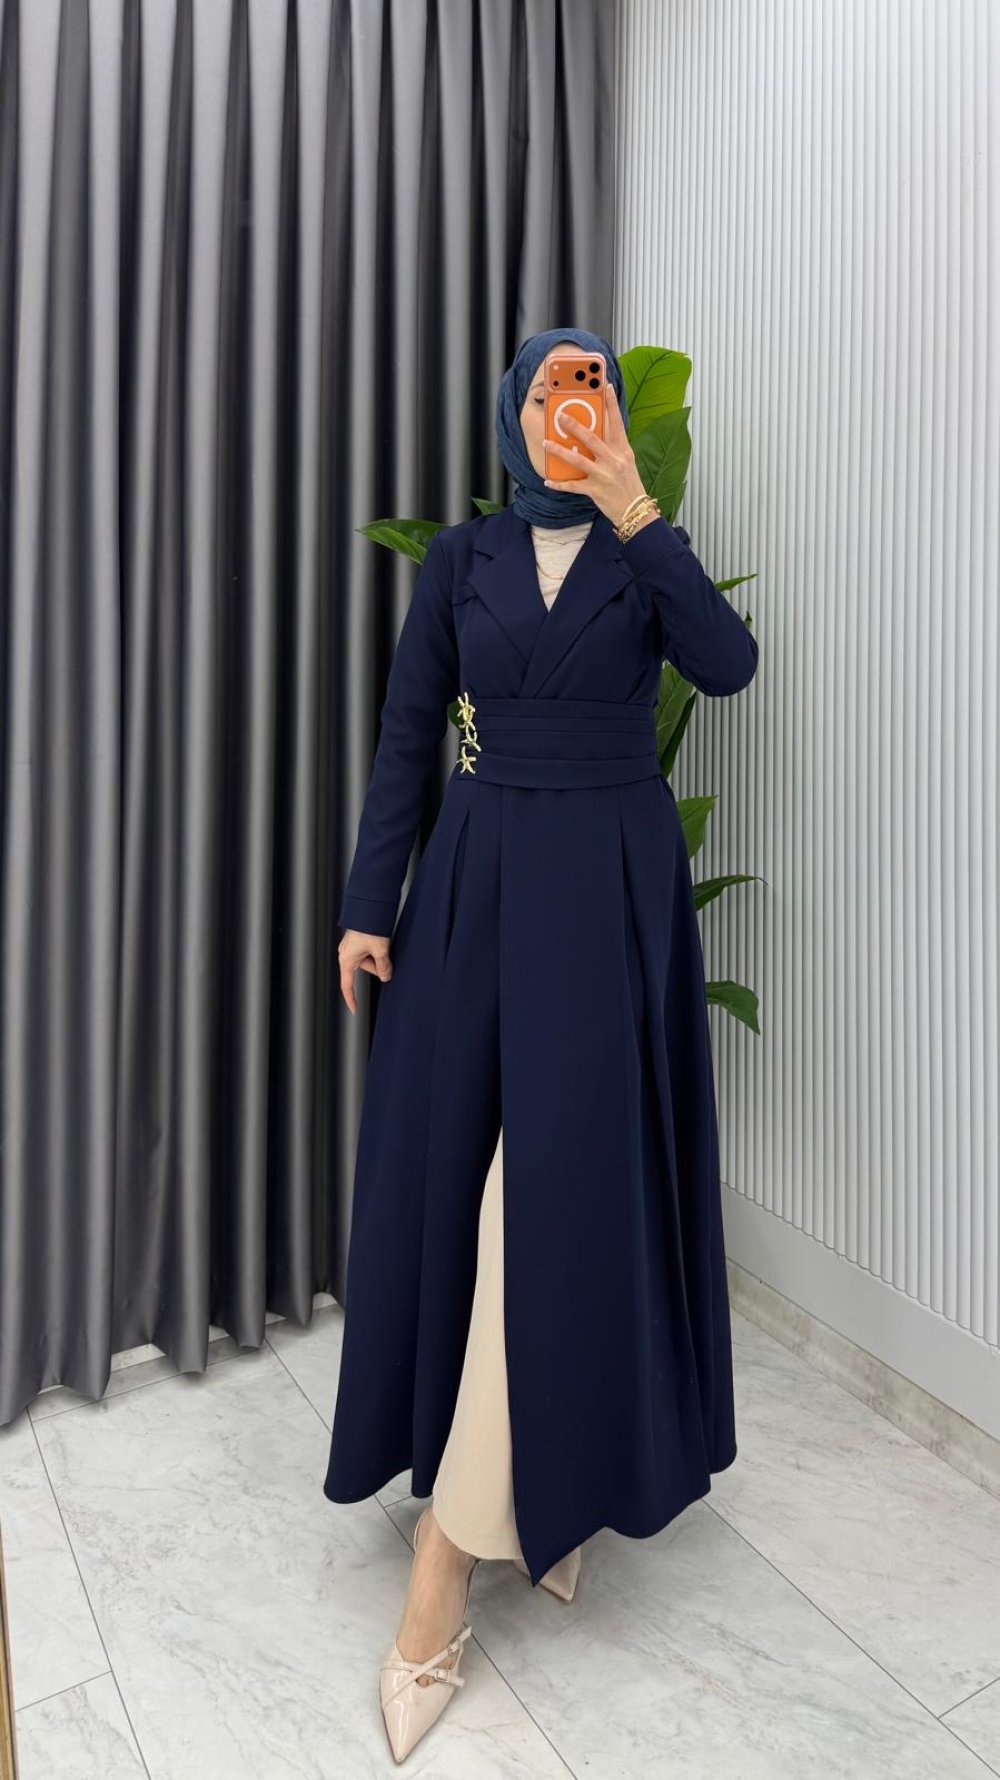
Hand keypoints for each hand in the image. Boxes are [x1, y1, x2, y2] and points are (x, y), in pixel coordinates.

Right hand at [338, 929, 392, 1014]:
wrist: (369, 906)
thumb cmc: (369, 927)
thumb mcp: (380, 950)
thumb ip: (383, 967)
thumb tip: (386, 976)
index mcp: (346, 960)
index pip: (347, 986)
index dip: (351, 1000)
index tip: (355, 1010)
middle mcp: (347, 954)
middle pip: (365, 970)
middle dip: (378, 966)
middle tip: (386, 955)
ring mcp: (352, 946)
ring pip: (370, 960)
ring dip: (379, 955)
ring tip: (384, 943)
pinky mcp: (358, 939)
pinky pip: (370, 950)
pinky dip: (378, 949)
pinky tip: (383, 941)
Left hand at [542, 384, 653, 529]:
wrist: (636, 511)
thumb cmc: (629, 484)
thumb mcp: (626, 461)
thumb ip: (612, 447)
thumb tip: (595, 433)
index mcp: (623, 450)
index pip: (617, 423)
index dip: (611, 404)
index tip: (605, 386)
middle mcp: (613, 460)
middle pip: (592, 438)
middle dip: (575, 425)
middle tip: (560, 415)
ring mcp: (604, 475)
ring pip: (578, 460)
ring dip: (560, 450)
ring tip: (546, 442)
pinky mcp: (595, 491)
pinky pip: (573, 486)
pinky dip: (559, 484)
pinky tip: (548, 480)